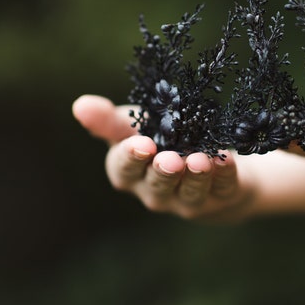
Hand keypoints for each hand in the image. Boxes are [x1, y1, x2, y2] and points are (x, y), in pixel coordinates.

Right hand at [72, 95, 251, 221]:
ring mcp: (190, 200)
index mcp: (131, 175)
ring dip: (195, 176)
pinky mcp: (223, 196)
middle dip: (162, 172)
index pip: (124, 171)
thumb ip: (109, 121)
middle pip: (156, 186)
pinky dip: (224, 174)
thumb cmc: (164, 143)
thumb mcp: (134, 128)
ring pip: (191, 192)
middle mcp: (157, 192)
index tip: (140, 143)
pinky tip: (224, 159)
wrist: (207, 163)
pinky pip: (224, 187)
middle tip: (168, 158)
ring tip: (198, 160)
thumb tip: (79, 105)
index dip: (131, 158)